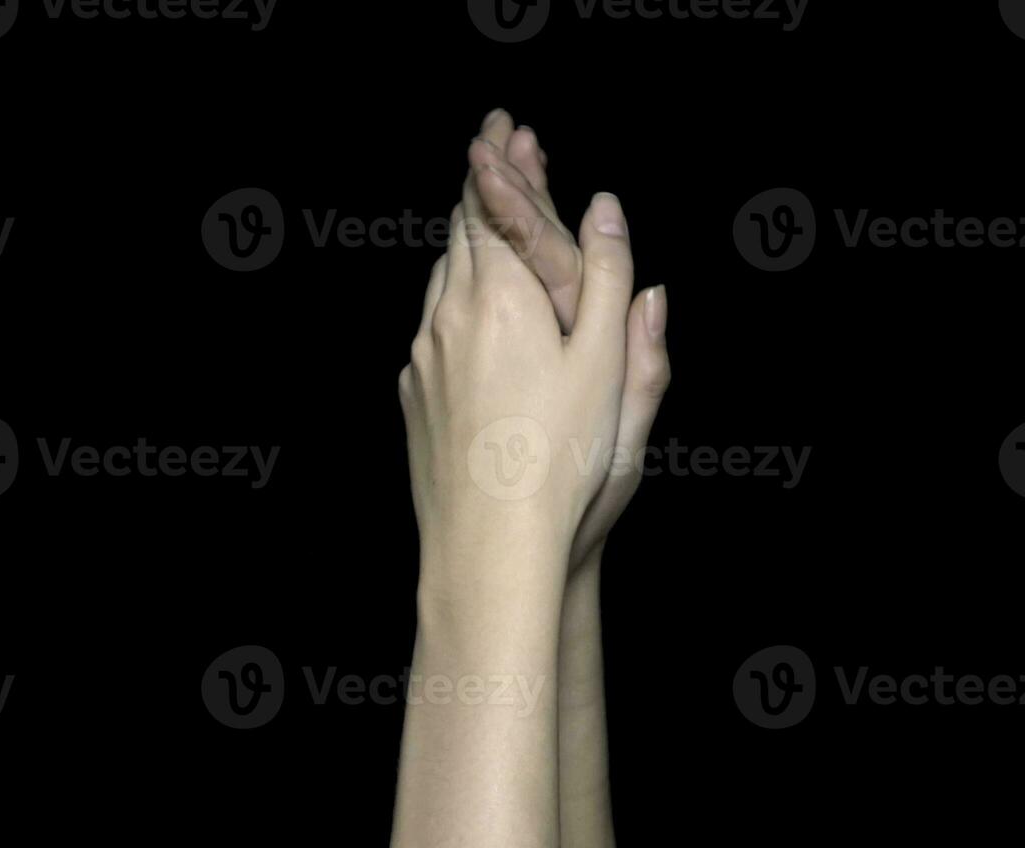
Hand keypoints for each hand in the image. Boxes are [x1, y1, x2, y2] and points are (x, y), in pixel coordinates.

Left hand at [467, 109, 671, 573]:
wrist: (490, 544)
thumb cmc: (563, 460)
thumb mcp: (609, 364)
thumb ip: (611, 277)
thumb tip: (606, 206)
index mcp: (501, 296)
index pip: (490, 204)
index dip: (498, 159)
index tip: (504, 125)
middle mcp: (449, 315)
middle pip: (457, 231)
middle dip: (478, 185)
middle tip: (495, 147)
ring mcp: (423, 356)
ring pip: (439, 277)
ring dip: (463, 240)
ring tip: (483, 218)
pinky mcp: (414, 395)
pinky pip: (430, 326)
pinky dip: (451, 295)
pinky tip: (466, 308)